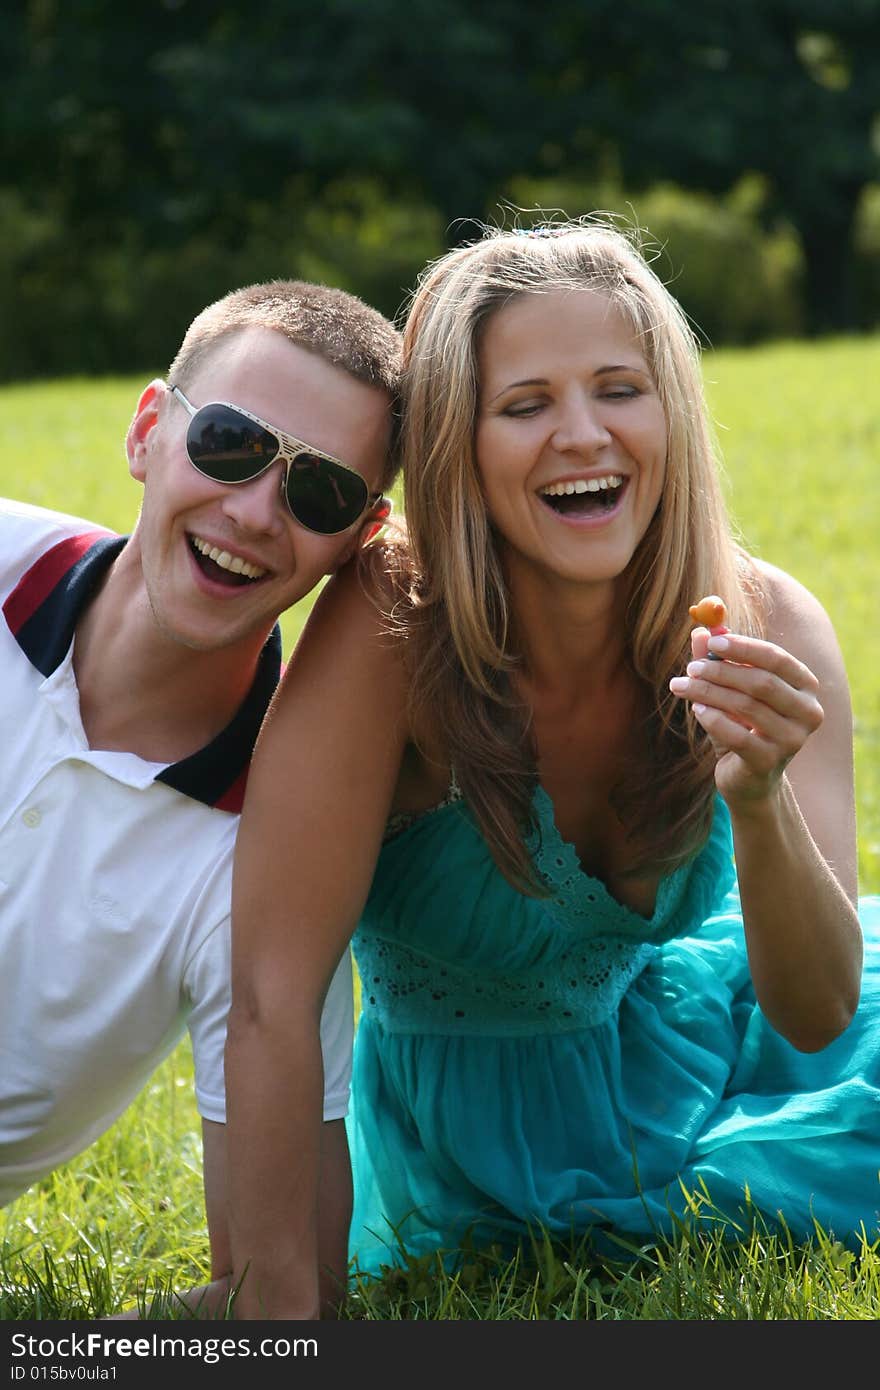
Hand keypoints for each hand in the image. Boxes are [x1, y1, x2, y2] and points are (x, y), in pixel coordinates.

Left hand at [669, 627, 823, 808]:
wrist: (749, 779)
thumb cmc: (743, 726)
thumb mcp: (731, 690)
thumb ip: (719, 661)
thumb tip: (701, 631)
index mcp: (805, 687)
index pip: (777, 658)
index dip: (744, 647)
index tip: (712, 641)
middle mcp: (808, 712)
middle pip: (762, 682)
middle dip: (721, 671)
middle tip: (691, 668)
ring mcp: (793, 740)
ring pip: (746, 707)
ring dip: (709, 693)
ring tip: (682, 686)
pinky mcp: (770, 762)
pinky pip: (737, 735)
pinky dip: (712, 719)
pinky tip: (696, 710)